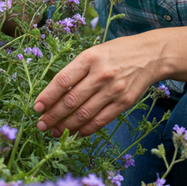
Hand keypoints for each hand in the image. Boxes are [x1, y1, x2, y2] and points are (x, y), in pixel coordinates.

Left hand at [32, 33, 162, 136]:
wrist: (150, 55)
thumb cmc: (115, 53)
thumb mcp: (93, 53)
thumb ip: (76, 71)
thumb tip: (53, 95)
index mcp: (89, 58)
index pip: (62, 80)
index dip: (47, 96)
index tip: (36, 108)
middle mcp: (101, 74)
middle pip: (71, 100)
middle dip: (53, 116)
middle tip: (41, 125)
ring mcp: (114, 90)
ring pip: (84, 114)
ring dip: (66, 126)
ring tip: (54, 132)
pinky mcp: (124, 102)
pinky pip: (101, 120)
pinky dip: (86, 129)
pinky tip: (75, 133)